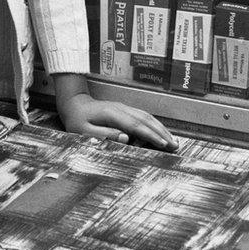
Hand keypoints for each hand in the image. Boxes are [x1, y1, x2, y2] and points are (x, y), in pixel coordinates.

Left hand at [56, 90, 178, 150]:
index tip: (163, 144)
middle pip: (145, 120)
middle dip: (161, 133)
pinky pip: (142, 116)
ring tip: (173, 141)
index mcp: (111, 113)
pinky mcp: (123, 109)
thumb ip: (104, 134)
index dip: (151, 135)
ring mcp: (123, 107)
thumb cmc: (77, 119)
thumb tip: (125, 138)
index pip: (136, 126)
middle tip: (175, 146)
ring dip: (160, 128)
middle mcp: (120, 108)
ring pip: (146, 116)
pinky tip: (160, 132)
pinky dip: (154, 124)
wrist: (73, 103)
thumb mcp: (84, 130)